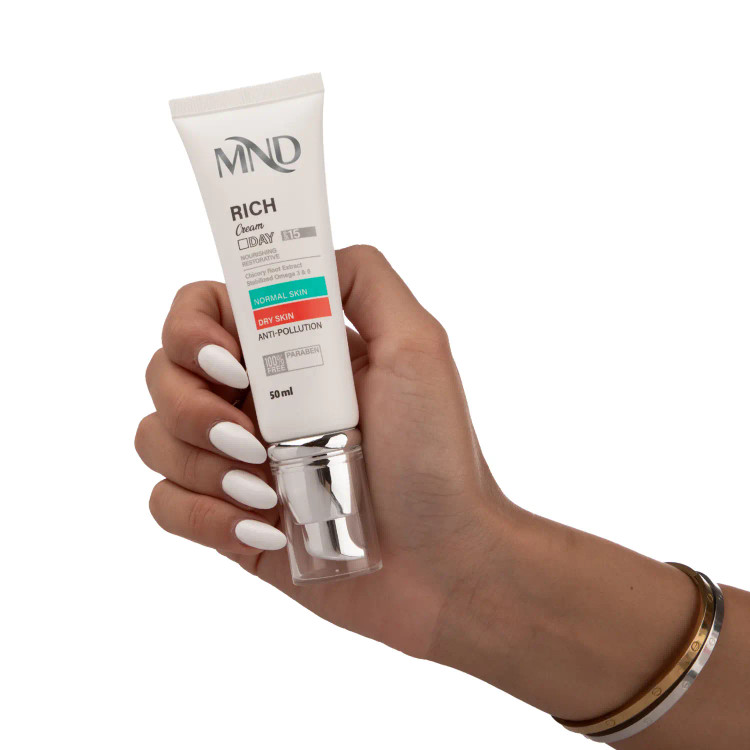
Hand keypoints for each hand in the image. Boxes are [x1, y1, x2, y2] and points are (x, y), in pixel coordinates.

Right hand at [135, 245, 512, 658]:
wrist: (443, 562)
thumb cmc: (437, 456)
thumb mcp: (417, 348)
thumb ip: (365, 281)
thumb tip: (305, 254)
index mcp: (288, 354)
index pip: (199, 313)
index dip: (192, 330)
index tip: (234, 363)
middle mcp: (255, 399)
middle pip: (161, 374)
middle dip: (192, 407)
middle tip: (253, 438)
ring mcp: (236, 462)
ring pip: (154, 438)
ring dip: (202, 465)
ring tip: (267, 490)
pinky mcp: (227, 520)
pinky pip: (166, 504)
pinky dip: (205, 518)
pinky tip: (265, 531)